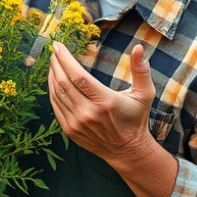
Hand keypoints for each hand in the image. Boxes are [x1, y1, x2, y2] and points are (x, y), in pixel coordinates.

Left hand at [47, 41, 155, 162]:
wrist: (128, 151)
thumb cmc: (136, 118)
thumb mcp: (144, 93)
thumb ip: (141, 70)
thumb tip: (139, 47)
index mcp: (105, 101)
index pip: (78, 76)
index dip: (65, 59)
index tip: (58, 45)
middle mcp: (88, 113)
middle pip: (64, 83)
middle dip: (56, 64)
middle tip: (53, 50)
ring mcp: (77, 123)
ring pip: (57, 94)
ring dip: (52, 75)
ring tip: (52, 63)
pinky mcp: (69, 130)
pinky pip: (55, 106)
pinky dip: (52, 91)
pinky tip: (53, 80)